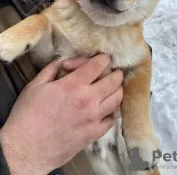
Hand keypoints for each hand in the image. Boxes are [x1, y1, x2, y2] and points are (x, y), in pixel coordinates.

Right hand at [0, 54, 122, 174]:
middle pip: (114, 80)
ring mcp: (93, 118)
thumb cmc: (27, 116)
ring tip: (111, 87)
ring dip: (117, 90)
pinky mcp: (94, 133)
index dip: (103, 58)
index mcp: (73, 85)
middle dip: (115, 72)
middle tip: (111, 71)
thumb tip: (62, 61)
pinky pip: (112, 119)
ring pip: (117, 99)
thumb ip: (51, 69)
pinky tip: (105, 108)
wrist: (25, 149)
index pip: (99, 65)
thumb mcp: (35, 85)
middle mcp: (88, 100)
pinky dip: (112, 111)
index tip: (102, 59)